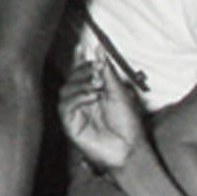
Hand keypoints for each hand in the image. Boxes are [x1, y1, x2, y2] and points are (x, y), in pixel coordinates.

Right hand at [58, 57, 146, 176]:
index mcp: (94, 93)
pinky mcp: (71, 125)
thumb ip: (107, 72)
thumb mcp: (120, 93)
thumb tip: (99, 50)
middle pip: (71, 79)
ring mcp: (76, 114)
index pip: (82, 73)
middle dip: (83, 71)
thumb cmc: (128, 125)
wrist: (130, 149)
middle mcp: (83, 102)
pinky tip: (92, 97)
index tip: (82, 46)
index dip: (79, 59)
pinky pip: (66, 106)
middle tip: (97, 71)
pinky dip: (78, 97)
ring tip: (98, 85)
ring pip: (66, 91)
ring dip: (81, 84)